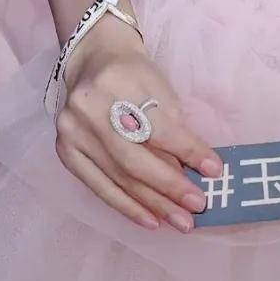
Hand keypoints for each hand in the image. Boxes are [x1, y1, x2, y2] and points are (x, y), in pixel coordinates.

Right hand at [55, 18, 222, 232]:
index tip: (214, 169)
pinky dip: (127, 206)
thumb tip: (193, 170)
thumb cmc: (133, 73)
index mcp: (117, 82)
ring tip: (180, 220)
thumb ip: (172, 125)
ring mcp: (72, 133)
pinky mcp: (65, 153)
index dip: (187, 150)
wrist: (93, 60)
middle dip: (170, 187)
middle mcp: (88, 109)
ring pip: (118, 178)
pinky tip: (150, 220)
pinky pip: (99, 187)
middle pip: (133, 158)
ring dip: (152, 204)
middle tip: (198, 205)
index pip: (157, 126)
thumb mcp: (158, 86)